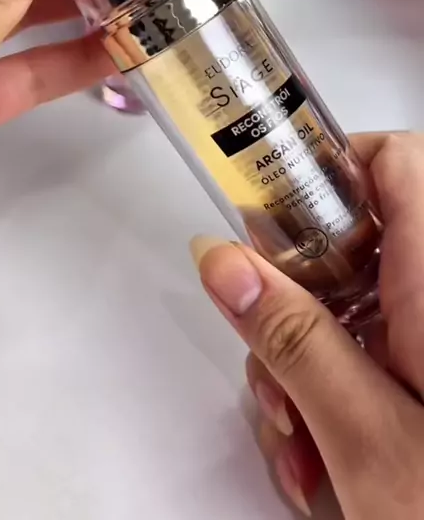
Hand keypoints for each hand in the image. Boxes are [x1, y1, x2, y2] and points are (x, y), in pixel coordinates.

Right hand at [191, 132, 423, 517]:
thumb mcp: (368, 437)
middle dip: (291, 305)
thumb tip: (226, 264)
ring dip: (301, 366)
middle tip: (273, 360)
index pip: (394, 162)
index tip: (272, 212)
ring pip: (346, 310)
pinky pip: (364, 353)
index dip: (330, 167)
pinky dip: (329, 393)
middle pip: (349, 249)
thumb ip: (293, 341)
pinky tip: (321, 457)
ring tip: (299, 441)